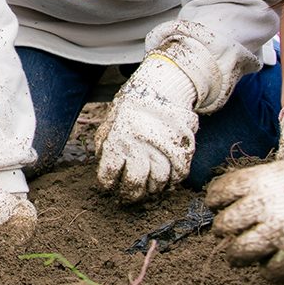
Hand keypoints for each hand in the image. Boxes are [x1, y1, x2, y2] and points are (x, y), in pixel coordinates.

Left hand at [94, 55, 198, 201]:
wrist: (162, 88)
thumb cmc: (132, 106)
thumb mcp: (111, 120)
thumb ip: (104, 142)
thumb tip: (102, 164)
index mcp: (118, 138)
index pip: (109, 173)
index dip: (107, 184)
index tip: (108, 186)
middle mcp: (139, 144)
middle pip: (134, 182)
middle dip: (130, 194)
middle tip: (128, 196)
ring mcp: (162, 147)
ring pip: (158, 181)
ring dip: (151, 190)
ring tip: (147, 189)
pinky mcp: (181, 148)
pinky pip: (178, 174)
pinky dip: (172, 183)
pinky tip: (164, 182)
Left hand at [206, 139, 283, 279]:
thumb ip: (269, 183)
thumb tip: (250, 196)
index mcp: (262, 179)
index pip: (221, 191)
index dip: (216, 200)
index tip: (218, 205)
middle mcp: (264, 205)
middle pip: (224, 224)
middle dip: (225, 230)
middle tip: (231, 232)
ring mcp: (278, 231)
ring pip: (239, 251)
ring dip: (238, 254)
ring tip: (243, 255)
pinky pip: (269, 271)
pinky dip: (269, 270)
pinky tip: (276, 264)